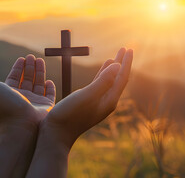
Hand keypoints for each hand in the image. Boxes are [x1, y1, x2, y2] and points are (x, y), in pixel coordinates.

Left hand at [0, 55, 54, 130]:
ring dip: (39, 72)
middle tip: (32, 56)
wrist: (22, 127)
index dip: (17, 68)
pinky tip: (48, 81)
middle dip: (29, 67)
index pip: (14, 77)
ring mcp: (34, 103)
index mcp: (8, 93)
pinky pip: (49, 96)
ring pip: (38, 84)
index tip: (22, 58)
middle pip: (26, 79)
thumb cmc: (5, 106)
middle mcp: (21, 98)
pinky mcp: (46, 107)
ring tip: (40, 60)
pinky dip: (49, 88)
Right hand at [25, 48, 132, 177]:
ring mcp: (97, 102)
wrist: (55, 135)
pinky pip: (100, 84)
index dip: (125, 63)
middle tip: (126, 49)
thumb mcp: (86, 96)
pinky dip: (103, 74)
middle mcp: (106, 102)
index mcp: (109, 100)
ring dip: (114, 67)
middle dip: (122, 63)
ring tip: (117, 55)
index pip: (121, 78)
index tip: (129, 49)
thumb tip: (117, 66)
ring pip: (109, 81)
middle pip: (118, 79)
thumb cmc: (69, 116)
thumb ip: (102, 81)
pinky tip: (104, 68)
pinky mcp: (88, 102)